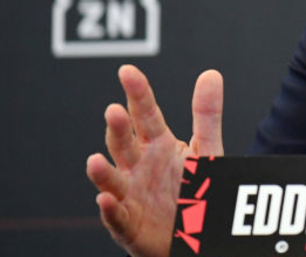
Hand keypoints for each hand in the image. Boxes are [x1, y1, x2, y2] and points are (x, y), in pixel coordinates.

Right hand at [86, 65, 223, 256]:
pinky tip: (105, 199)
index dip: (137, 93)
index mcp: (157, 144)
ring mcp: (131, 195)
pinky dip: (110, 210)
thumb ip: (206, 115)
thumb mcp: (205, 151)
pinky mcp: (130, 225)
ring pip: (112, 180)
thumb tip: (210, 73)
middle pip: (124, 143)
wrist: (197, 234)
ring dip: (102, 172)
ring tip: (94, 160)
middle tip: (114, 110)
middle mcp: (139, 166)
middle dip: (117, 129)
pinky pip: (117, 218)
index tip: (128, 71)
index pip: (145, 114)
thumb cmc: (195, 190)